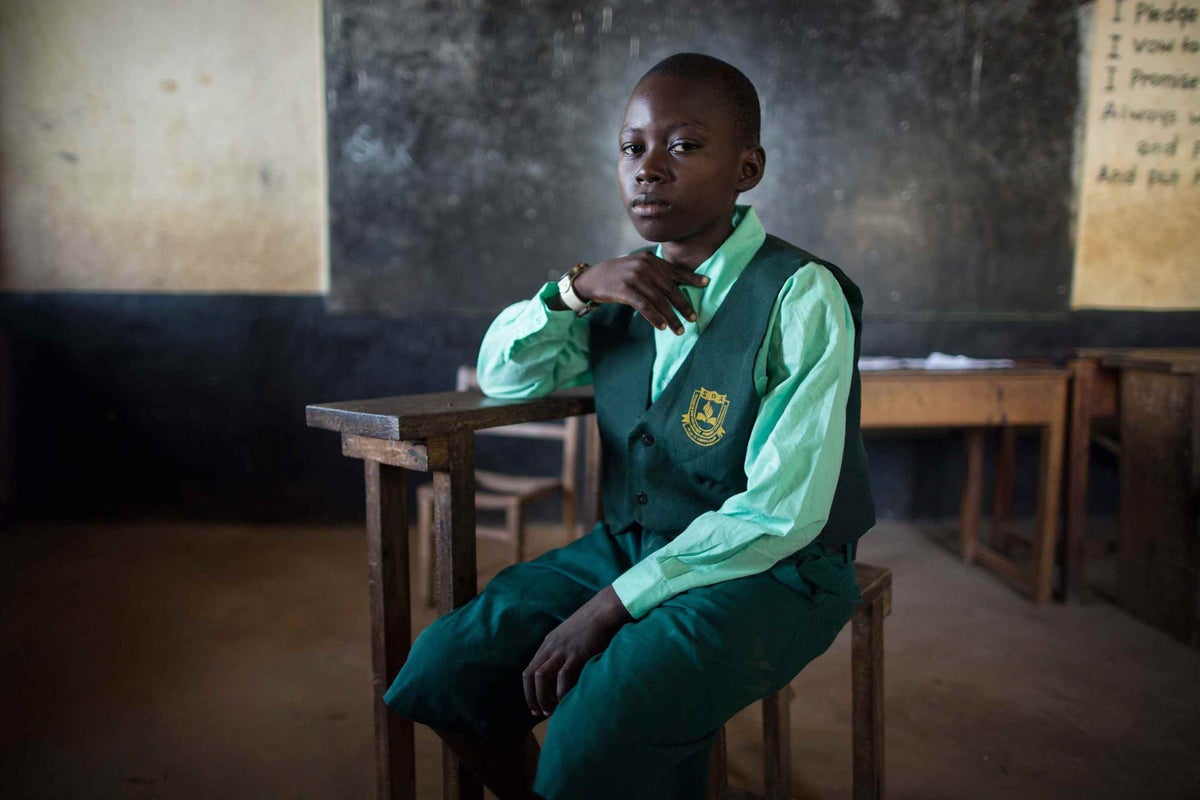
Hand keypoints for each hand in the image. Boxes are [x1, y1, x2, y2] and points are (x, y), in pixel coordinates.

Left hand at [522, 586, 632, 716]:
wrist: (603, 610)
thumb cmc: (592, 625)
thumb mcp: (570, 637)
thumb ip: (564, 652)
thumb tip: (564, 675)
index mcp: (548, 644)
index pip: (529, 670)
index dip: (529, 690)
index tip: (534, 706)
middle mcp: (551, 647)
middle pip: (530, 675)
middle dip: (532, 697)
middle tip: (539, 712)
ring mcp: (562, 650)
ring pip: (541, 677)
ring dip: (543, 697)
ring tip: (551, 710)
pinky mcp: (577, 653)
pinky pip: (563, 676)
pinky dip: (561, 691)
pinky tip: (565, 701)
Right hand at [572, 252, 708, 334]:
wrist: (592, 278)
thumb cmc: (617, 275)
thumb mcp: (636, 267)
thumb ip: (654, 272)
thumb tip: (675, 287)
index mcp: (650, 259)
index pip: (674, 270)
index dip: (691, 278)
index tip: (707, 284)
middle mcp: (644, 266)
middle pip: (670, 288)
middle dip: (683, 305)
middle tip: (693, 317)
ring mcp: (634, 278)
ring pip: (659, 300)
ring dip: (671, 316)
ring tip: (679, 329)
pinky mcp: (625, 290)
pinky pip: (645, 306)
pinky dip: (655, 317)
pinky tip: (662, 326)